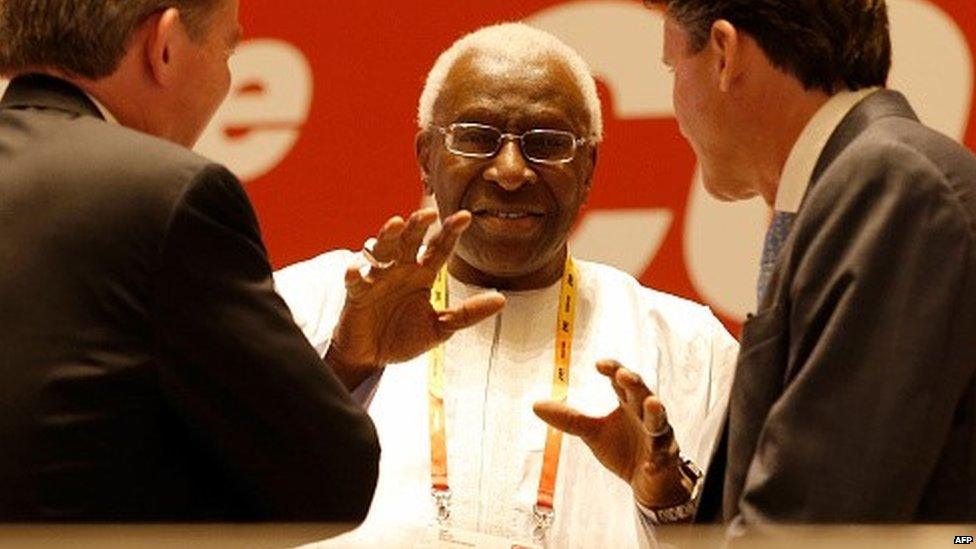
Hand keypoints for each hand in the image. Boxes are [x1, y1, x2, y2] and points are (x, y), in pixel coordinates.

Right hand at [327, 208, 504, 387]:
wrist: (373, 358)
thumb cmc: (404, 337)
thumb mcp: (441, 327)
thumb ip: (467, 314)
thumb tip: (501, 300)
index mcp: (422, 274)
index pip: (439, 248)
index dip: (450, 232)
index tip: (465, 217)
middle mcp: (400, 269)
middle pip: (409, 240)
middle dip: (418, 224)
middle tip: (429, 214)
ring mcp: (376, 279)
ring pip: (381, 250)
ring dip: (386, 236)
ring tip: (395, 224)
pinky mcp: (355, 294)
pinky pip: (354, 280)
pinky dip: (355, 273)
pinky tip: (358, 271)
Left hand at [533, 359, 692, 508]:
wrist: (647, 481)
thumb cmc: (622, 448)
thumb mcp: (592, 433)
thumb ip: (570, 418)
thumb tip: (536, 405)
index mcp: (628, 403)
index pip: (622, 381)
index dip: (614, 370)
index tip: (599, 364)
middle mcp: (646, 414)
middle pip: (642, 394)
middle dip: (635, 384)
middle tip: (624, 375)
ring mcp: (659, 436)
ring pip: (660, 421)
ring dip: (656, 413)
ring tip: (652, 404)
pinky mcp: (665, 459)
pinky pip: (662, 458)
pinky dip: (655, 461)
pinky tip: (648, 466)